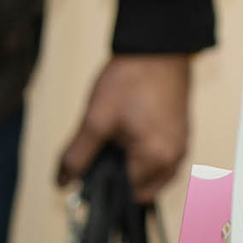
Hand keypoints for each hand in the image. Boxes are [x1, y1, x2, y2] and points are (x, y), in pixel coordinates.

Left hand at [58, 54, 194, 199]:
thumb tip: (62, 182)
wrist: (159, 45)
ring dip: (130, 169)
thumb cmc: (131, 79)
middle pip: (140, 191)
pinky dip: (142, 157)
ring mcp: (181, 146)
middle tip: (100, 158)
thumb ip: (76, 157)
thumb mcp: (94, 121)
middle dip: (118, 182)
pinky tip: (126, 138)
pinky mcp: (181, 134)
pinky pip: (159, 160)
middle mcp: (175, 158)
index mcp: (157, 158)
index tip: (88, 177)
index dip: (103, 191)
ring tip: (113, 144)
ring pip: (150, 177)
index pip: (126, 197)